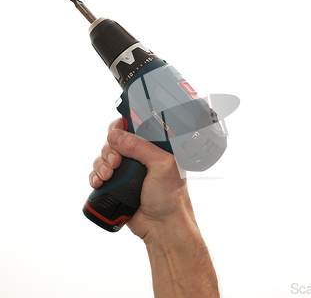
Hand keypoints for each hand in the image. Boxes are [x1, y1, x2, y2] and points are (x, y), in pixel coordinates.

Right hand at [89, 118, 218, 296]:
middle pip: (115, 141)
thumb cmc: (171, 198)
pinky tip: (99, 182)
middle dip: (109, 150)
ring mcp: (128, 171)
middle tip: (116, 163)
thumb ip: (140, 147)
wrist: (162, 226)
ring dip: (101, 164)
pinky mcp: (118, 184)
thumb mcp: (162, 165)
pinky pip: (99, 173)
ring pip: (105, 157)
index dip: (122, 127)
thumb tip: (116, 135)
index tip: (115, 134)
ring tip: (108, 176)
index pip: (135, 128)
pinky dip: (95, 176)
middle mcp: (141, 156)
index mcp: (156, 147)